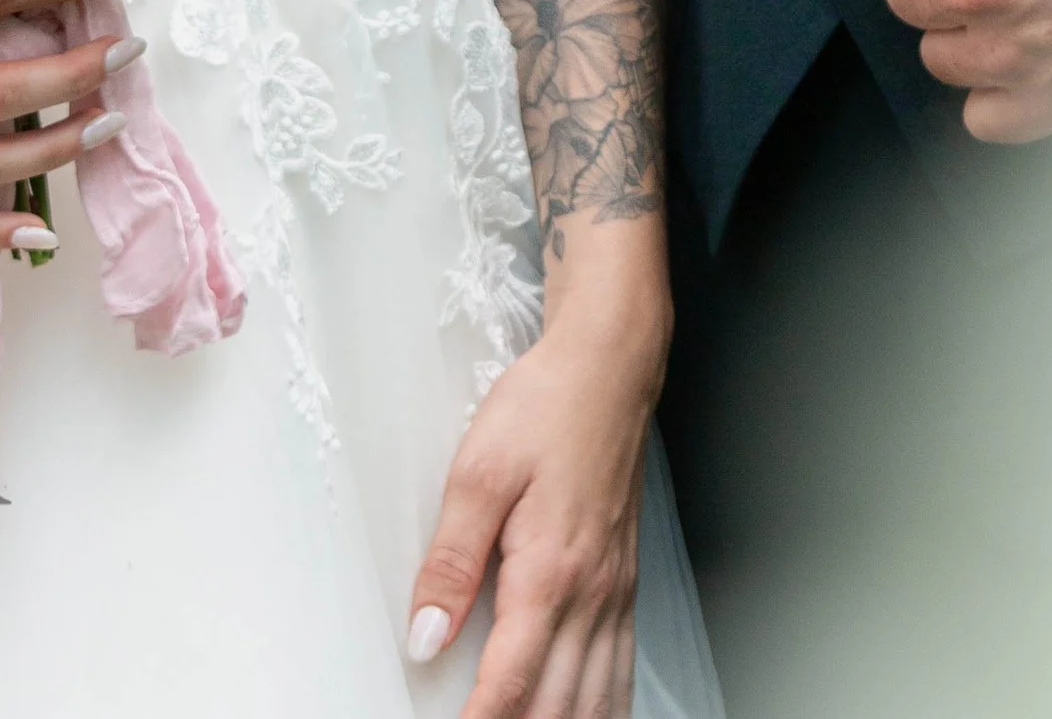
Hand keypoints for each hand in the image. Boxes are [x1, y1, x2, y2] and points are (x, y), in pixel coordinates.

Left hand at [407, 256, 666, 717]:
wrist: (609, 367)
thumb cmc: (545, 406)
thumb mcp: (479, 471)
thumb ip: (451, 560)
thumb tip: (425, 635)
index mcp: (550, 572)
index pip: (510, 683)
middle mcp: (591, 594)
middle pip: (556, 707)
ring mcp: (615, 592)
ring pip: (596, 699)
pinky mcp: (625, 583)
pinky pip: (621, 668)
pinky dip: (603, 708)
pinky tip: (587, 716)